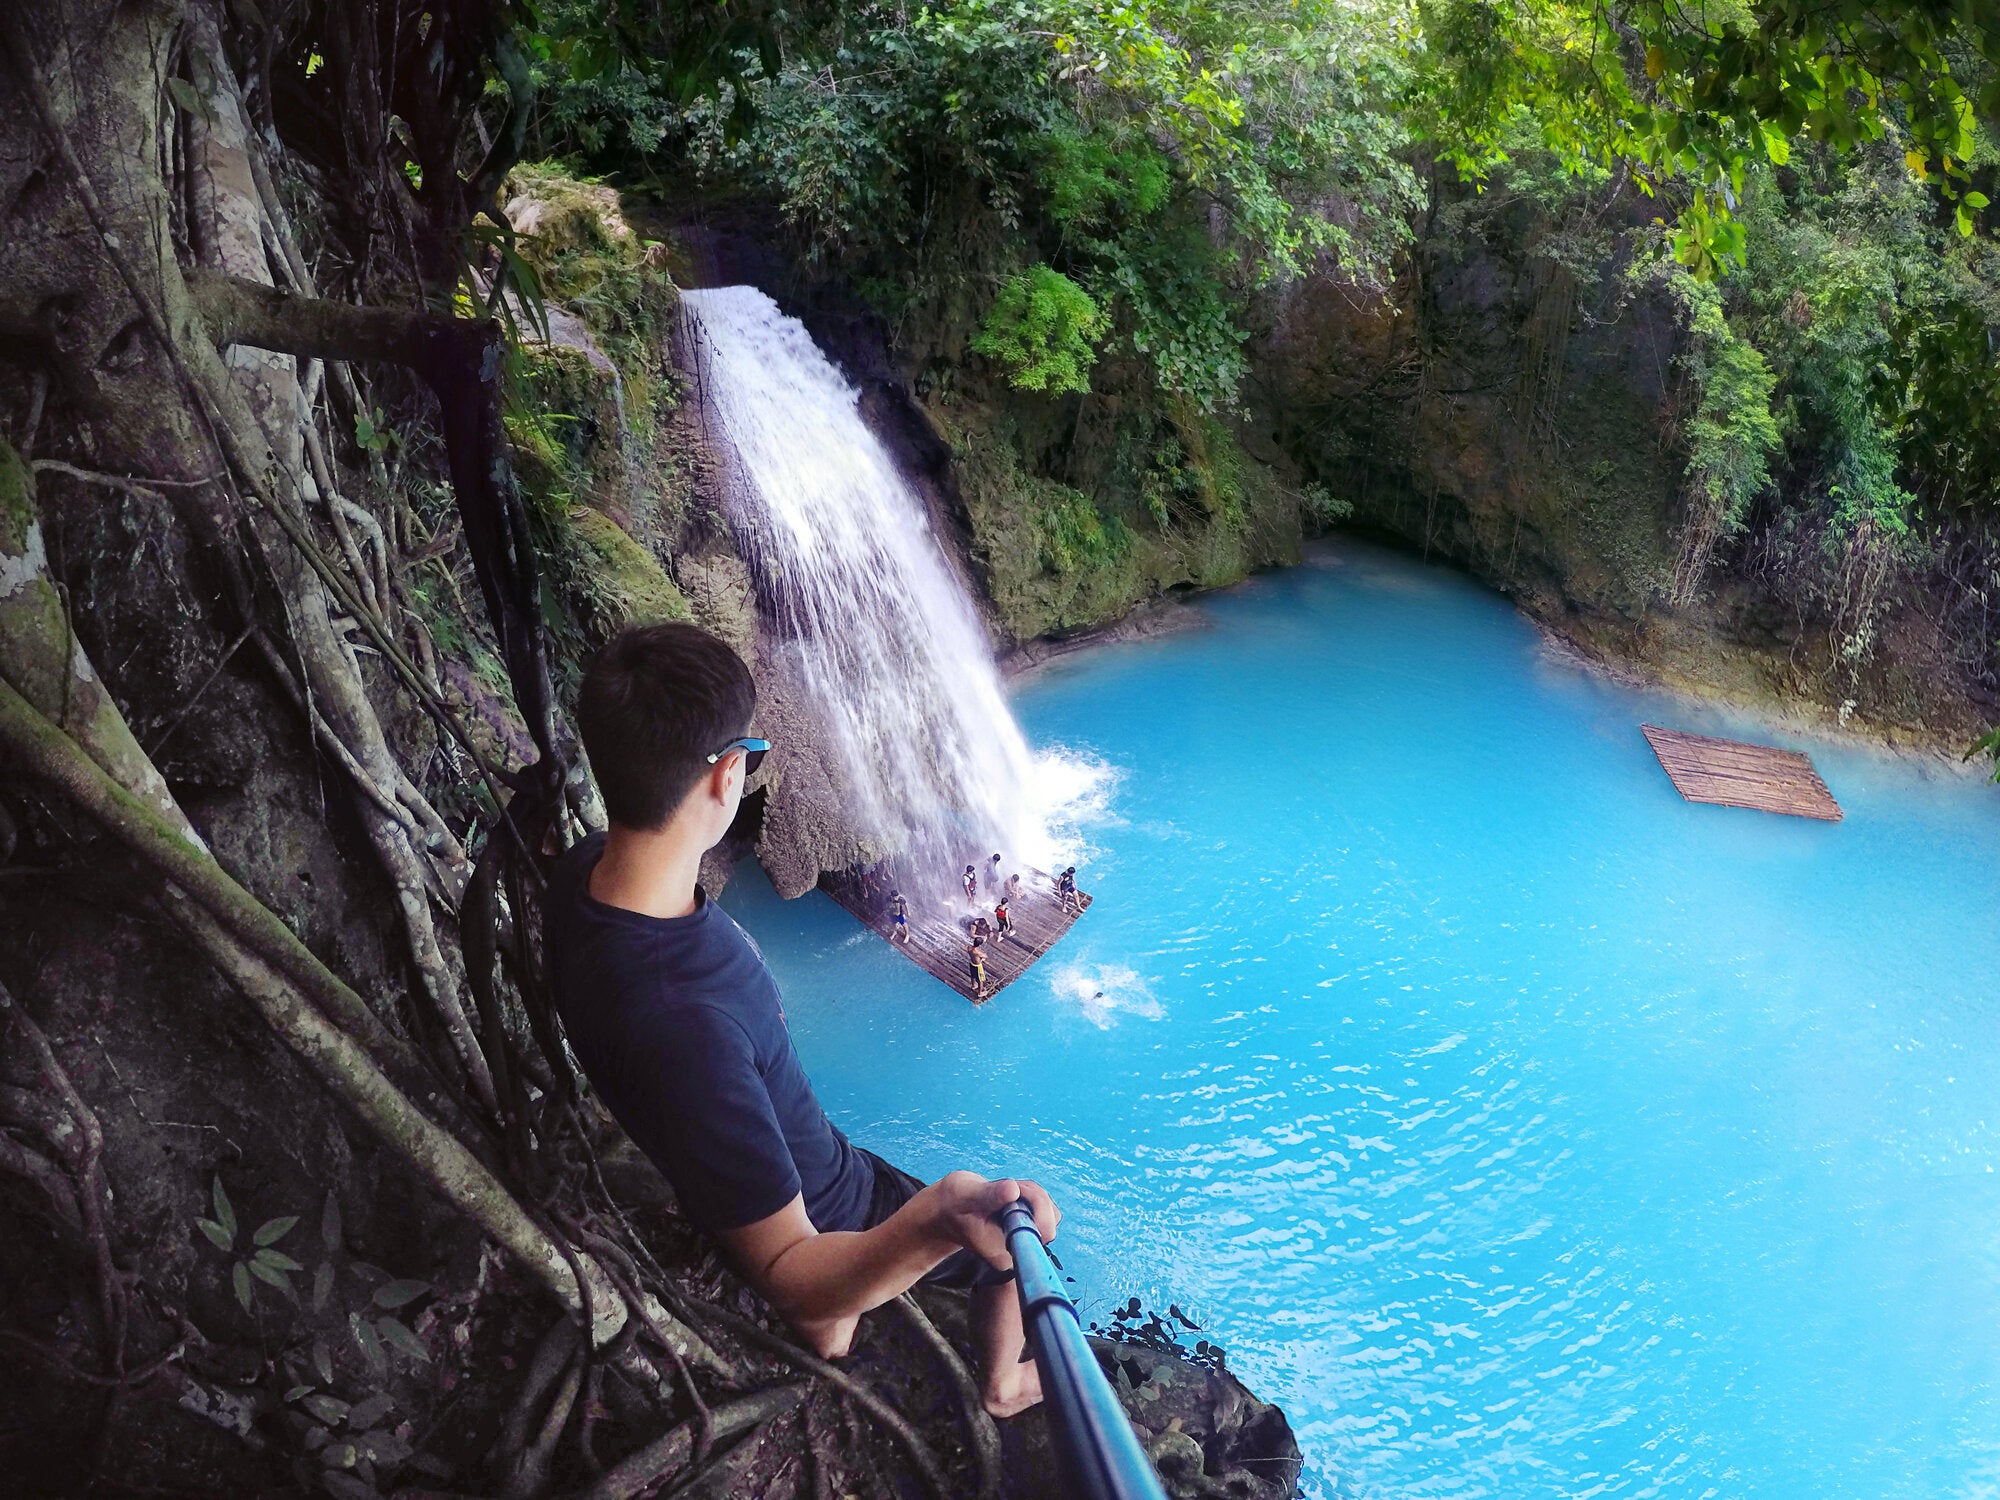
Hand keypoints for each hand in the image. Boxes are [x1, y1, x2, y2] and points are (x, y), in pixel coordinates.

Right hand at [930, 1171, 1060, 1270]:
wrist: (947, 1210)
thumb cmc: (953, 1205)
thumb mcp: (967, 1197)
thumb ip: (990, 1195)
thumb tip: (1013, 1190)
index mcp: (1006, 1254)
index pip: (1041, 1234)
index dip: (1036, 1208)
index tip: (1014, 1196)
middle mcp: (1019, 1250)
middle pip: (1049, 1220)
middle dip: (1031, 1196)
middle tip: (1005, 1189)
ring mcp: (1024, 1239)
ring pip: (1049, 1209)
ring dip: (1029, 1192)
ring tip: (1002, 1191)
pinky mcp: (1028, 1226)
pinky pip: (1044, 1205)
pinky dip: (1029, 1192)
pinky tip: (1008, 1193)